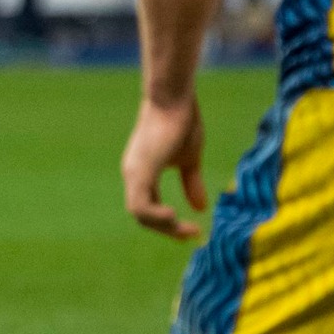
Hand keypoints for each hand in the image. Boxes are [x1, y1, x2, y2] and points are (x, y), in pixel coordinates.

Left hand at [122, 95, 207, 239]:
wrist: (174, 99)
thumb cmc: (182, 123)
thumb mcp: (190, 159)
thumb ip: (191, 183)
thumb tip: (201, 208)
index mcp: (142, 174)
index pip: (147, 209)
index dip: (167, 224)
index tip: (192, 231)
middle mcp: (132, 175)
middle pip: (142, 215)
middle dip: (167, 229)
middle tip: (191, 235)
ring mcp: (134, 172)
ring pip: (139, 213)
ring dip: (163, 226)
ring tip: (184, 229)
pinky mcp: (140, 169)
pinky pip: (140, 204)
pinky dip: (155, 216)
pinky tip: (173, 216)